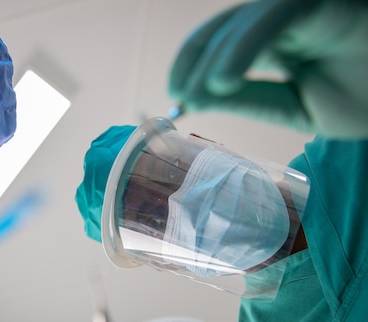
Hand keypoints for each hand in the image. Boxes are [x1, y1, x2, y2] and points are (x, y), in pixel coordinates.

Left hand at [169, 0, 367, 138]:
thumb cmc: (365, 98)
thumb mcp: (297, 107)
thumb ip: (252, 99)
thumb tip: (198, 98)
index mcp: (275, 44)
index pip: (221, 46)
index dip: (191, 67)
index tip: (177, 100)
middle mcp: (281, 21)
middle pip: (222, 29)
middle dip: (192, 62)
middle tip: (179, 98)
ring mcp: (297, 8)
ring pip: (241, 23)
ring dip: (212, 60)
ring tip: (195, 95)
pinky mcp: (315, 2)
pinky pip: (271, 18)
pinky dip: (242, 48)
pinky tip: (222, 81)